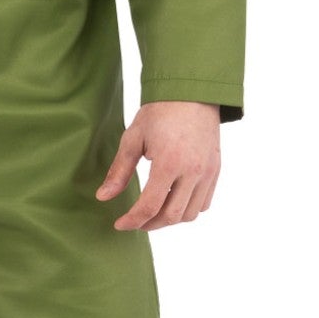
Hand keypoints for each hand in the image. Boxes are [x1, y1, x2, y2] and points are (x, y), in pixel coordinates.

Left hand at [95, 101, 221, 230]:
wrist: (192, 93)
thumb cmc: (160, 112)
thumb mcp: (133, 138)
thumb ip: (119, 171)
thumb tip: (103, 197)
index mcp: (169, 163)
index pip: (150, 206)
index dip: (133, 220)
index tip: (120, 224)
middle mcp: (193, 171)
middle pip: (171, 215)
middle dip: (150, 224)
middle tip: (136, 222)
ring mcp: (208, 172)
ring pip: (190, 214)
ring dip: (170, 219)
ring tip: (154, 213)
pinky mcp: (216, 170)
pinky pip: (204, 203)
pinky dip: (188, 209)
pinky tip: (173, 202)